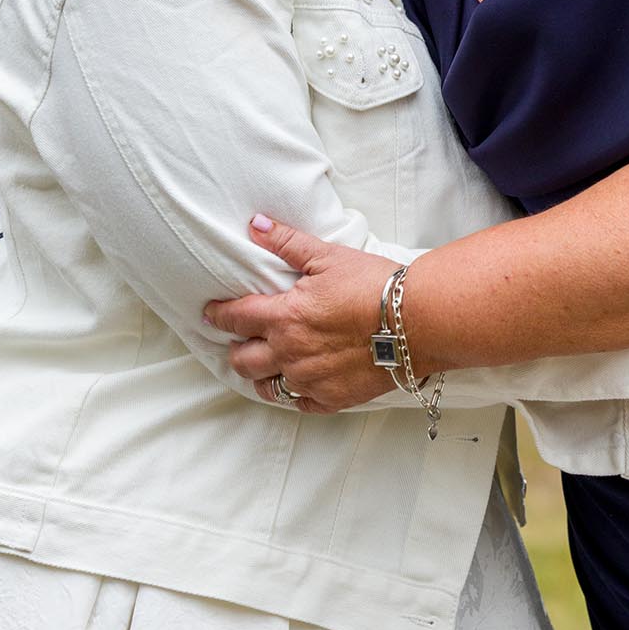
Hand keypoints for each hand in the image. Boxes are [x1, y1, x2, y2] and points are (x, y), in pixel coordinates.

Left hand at [205, 218, 399, 413]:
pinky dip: (294, 394)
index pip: (236, 318)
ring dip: (260, 375)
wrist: (417, 321)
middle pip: (243, 360)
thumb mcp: (328, 256)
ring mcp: (309, 380)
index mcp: (284, 317)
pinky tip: (298, 384)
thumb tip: (256, 225)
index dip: (219, 314)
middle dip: (235, 349)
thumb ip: (287, 242)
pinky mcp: (332, 398)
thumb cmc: (374, 285)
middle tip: (237, 341)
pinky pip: (299, 404)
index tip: (210, 313)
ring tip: (264, 365)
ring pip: (267, 387)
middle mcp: (290, 353)